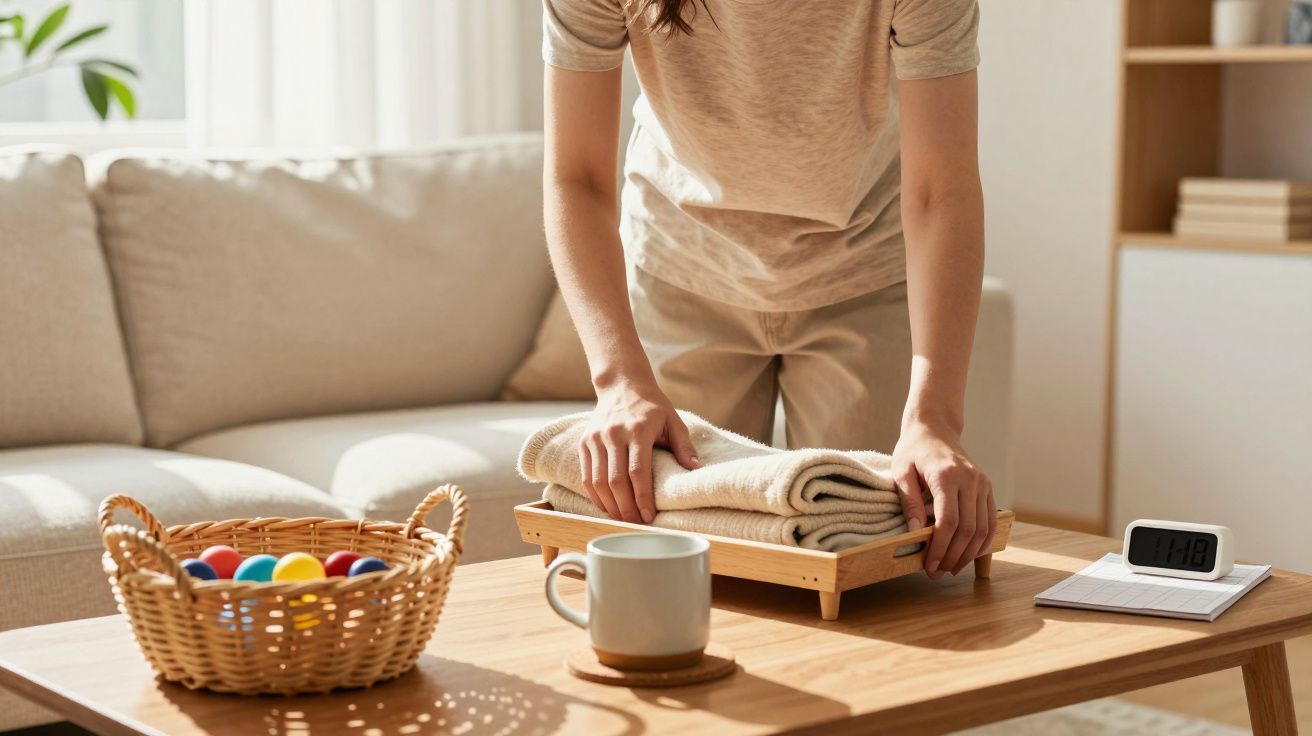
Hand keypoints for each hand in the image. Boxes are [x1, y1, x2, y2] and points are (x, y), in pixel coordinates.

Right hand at [581, 379, 700, 523]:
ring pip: (598, 481)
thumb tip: (697, 471)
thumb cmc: (652, 407)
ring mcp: (595, 438)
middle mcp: (613, 434)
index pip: (638, 471)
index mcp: (637, 429)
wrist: (622, 385)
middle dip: (626, 508)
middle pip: (616, 480)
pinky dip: (596, 496)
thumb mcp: (673, 420)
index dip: (643, 498)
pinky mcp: (584, 442)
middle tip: (637, 524)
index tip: (650, 517)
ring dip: (610, 506)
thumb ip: (684, 446)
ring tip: (624, 519)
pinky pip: (587, 476)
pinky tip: (608, 507)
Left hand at [891, 420, 994, 579]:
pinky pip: (990, 520)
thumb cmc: (914, 451)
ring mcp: (982, 483)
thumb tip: (915, 532)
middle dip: (953, 556)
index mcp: (947, 476)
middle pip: (968, 529)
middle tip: (937, 572)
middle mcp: (970, 480)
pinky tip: (968, 554)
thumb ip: (908, 502)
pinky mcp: (987, 487)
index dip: (940, 548)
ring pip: (982, 528)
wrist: (935, 429)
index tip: (930, 565)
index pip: (948, 521)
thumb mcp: (901, 472)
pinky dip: (982, 542)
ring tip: (951, 568)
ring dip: (968, 553)